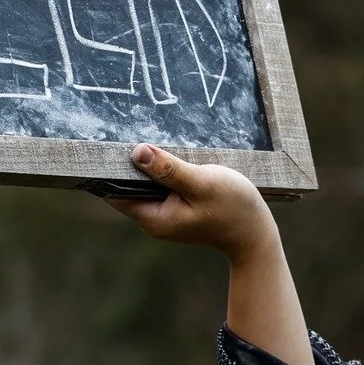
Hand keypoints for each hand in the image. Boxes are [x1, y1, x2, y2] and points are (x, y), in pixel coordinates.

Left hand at [103, 144, 276, 263]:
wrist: (255, 232)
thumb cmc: (233, 208)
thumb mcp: (201, 183)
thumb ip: (168, 169)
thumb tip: (137, 152)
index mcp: (153, 218)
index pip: (114, 191)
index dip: (110, 167)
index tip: (108, 142)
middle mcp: (153, 219)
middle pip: (128, 186)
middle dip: (128, 163)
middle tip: (128, 132)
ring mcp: (165, 214)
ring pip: (144, 184)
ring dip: (147, 166)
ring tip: (148, 140)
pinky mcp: (176, 208)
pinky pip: (159, 186)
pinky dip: (161, 172)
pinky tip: (167, 157)